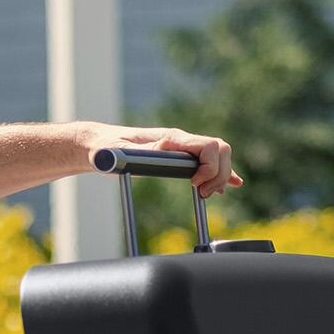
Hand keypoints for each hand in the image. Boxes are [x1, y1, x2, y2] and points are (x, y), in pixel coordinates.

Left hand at [86, 125, 242, 196]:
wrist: (101, 144)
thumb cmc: (105, 148)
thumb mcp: (116, 153)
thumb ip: (132, 154)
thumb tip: (149, 152)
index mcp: (171, 138)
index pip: (210, 146)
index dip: (210, 168)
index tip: (195, 185)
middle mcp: (181, 140)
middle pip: (221, 150)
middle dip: (220, 174)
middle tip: (203, 194)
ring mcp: (183, 148)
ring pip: (220, 156)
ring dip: (222, 176)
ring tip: (207, 194)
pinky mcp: (181, 157)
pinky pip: (209, 162)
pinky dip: (222, 173)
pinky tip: (231, 184)